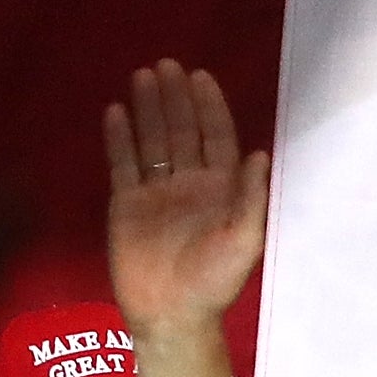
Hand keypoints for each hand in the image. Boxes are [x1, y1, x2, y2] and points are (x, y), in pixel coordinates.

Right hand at [104, 61, 268, 337]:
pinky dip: (119, 138)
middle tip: (167, 64)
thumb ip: (252, 198)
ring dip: (149, 109)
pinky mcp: (126, 204)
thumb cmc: (214, 281)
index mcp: (221, 191)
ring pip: (152, 141)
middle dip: (177, 99)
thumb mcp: (244, 240)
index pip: (217, 139)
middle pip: (183, 132)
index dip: (210, 108)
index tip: (201, 76)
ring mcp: (157, 193)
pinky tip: (115, 111)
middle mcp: (190, 185)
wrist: (171, 312)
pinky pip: (122, 164)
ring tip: (142, 76)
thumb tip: (261, 154)